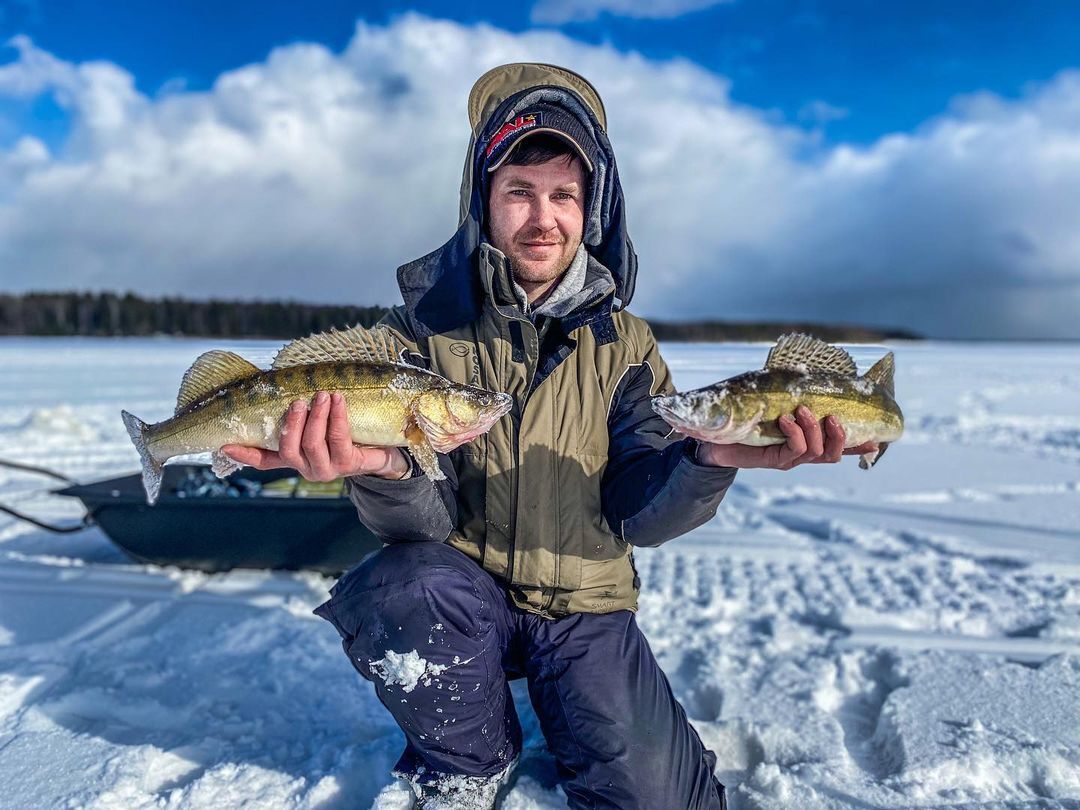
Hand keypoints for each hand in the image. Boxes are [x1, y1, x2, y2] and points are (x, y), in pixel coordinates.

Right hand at [221, 391, 410, 480]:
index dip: (245, 454)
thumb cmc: (346, 433)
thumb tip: (280, 388)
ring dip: (317, 416)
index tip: (225, 444)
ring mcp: (326, 469)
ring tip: (322, 395)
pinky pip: (339, 438)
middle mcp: (307, 467)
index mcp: (295, 459)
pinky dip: (337, 416)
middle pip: (289, 449)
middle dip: (292, 422)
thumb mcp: (320, 425)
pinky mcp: (347, 464)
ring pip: (313, 443)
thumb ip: (301, 416)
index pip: (264, 461)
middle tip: (299, 401)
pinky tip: (338, 401)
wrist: (382, 451)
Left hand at [697, 405, 878, 470]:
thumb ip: (788, 392)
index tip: (876, 439)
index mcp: (807, 441)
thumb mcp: (770, 403)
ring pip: (816, 452)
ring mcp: (789, 459)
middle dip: (839, 435)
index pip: (838, 446)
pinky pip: (794, 450)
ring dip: (814, 429)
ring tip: (802, 410)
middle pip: (833, 453)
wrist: (715, 439)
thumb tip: (797, 364)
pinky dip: (794, 433)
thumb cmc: (745, 418)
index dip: (857, 446)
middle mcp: (802, 453)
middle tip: (832, 415)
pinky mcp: (774, 460)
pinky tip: (787, 420)